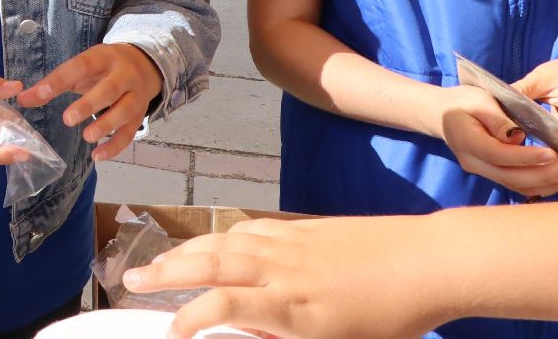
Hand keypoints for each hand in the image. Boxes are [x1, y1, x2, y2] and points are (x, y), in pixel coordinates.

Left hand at [15, 43, 160, 161]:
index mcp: (103, 57)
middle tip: (67, 119)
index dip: (61, 79)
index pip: (82, 66)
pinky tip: (97, 156)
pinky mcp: (140, 115)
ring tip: (87, 137)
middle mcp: (123, 74)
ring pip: (125, 110)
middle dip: (89, 104)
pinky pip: (130, 132)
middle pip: (109, 89)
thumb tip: (22, 100)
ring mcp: (135, 95)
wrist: (143, 65)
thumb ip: (52, 83)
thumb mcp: (79, 69)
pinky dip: (115, 146)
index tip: (42, 93)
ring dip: (106, 125)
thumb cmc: (102, 69)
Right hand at [122, 215, 447, 338]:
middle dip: (165, 272)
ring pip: (224, 241)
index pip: (221, 305)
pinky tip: (212, 244)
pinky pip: (248, 230)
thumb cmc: (393, 318)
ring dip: (185, 251)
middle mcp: (282, 269)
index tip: (169, 330)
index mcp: (291, 306)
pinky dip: (220, 237)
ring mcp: (290, 243)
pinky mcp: (303, 229)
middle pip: (210, 263)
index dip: (189, 317)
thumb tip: (244, 332)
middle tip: (129, 279)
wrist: (429, 262)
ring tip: (158, 262)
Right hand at [434, 85, 557, 198]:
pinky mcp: (492, 174)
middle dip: (544, 173)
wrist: (442, 114)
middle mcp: (473, 162)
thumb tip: (518, 137)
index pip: (500, 155)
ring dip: (546, 182)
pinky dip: (540, 184)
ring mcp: (481, 171)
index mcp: (467, 141)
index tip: (553, 153)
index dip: (527, 157)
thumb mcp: (479, 100)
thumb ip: (498, 119)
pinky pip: (518, 185)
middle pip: (511, 177)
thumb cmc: (462, 101)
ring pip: (517, 185)